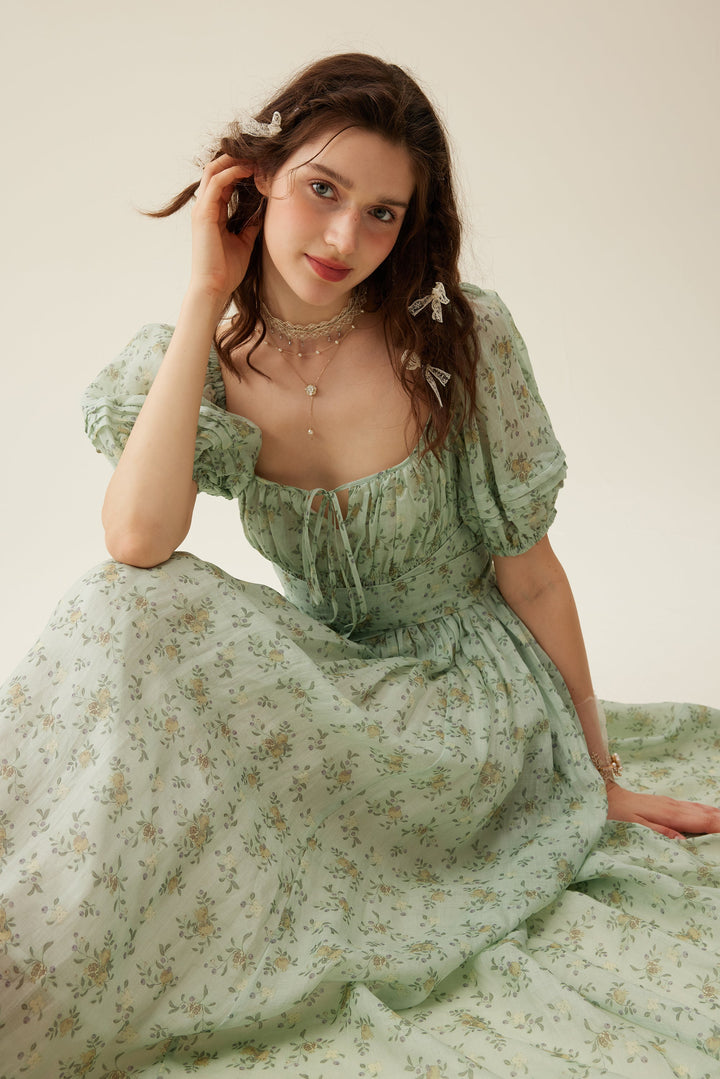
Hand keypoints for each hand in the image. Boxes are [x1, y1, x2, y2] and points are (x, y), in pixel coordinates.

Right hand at [189, 154, 260, 300]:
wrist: (215, 286)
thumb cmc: (228, 269)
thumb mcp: (246, 239)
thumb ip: (251, 222)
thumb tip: (265, 209)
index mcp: (213, 212)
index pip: (224, 180)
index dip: (241, 169)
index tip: (261, 165)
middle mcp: (205, 206)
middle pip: (216, 169)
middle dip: (237, 159)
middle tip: (259, 155)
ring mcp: (202, 208)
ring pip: (214, 170)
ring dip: (234, 161)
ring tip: (255, 157)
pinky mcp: (203, 214)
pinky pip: (216, 183)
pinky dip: (231, 173)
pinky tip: (248, 171)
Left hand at [606, 782, 719, 838]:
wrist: (607, 796)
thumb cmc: (619, 815)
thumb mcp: (636, 827)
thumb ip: (661, 833)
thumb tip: (685, 842)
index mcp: (670, 815)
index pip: (702, 820)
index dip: (719, 825)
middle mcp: (675, 807)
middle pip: (706, 813)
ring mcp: (672, 803)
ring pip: (701, 808)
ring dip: (717, 814)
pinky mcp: (668, 803)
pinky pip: (694, 807)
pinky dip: (708, 810)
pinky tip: (712, 813)